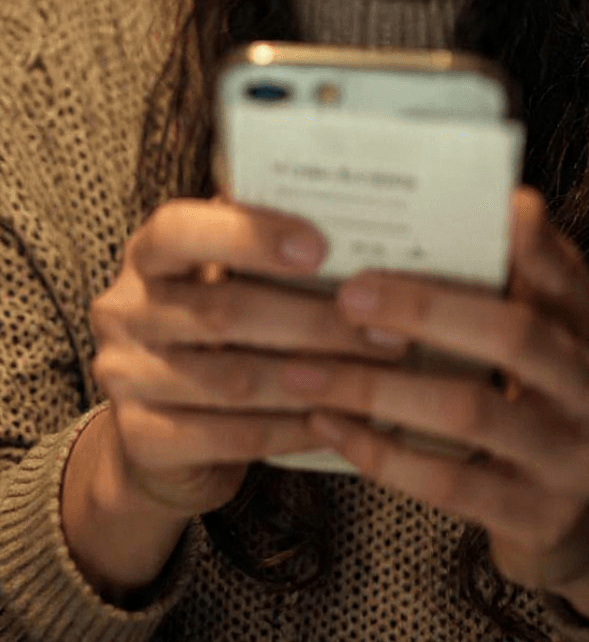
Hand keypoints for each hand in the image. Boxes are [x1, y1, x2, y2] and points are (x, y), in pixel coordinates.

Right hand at [89, 193, 409, 517]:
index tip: (319, 247)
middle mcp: (125, 310)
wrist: (167, 433)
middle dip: (314, 321)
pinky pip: (231, 436)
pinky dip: (291, 428)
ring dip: (315, 378)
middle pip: (223, 310)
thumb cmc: (219, 331)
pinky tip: (337, 419)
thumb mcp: (228, 279)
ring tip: (376, 376)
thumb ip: (266, 253)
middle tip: (384, 329)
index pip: (181, 230)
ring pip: (234, 380)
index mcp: (148, 254)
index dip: (249, 235)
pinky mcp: (143, 440)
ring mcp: (126, 378)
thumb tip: (356, 226)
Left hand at [282, 186, 588, 624]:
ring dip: (377, 388)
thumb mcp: (547, 340)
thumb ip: (510, 286)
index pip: (566, 276)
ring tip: (305, 370)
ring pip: (469, 412)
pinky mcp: (541, 521)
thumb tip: (450, 215)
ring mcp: (578, 463)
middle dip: (425, 310)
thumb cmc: (544, 401)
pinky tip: (328, 426)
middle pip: (517, 337)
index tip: (486, 209)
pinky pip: (447, 483)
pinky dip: (380, 452)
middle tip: (348, 295)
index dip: (532, 245)